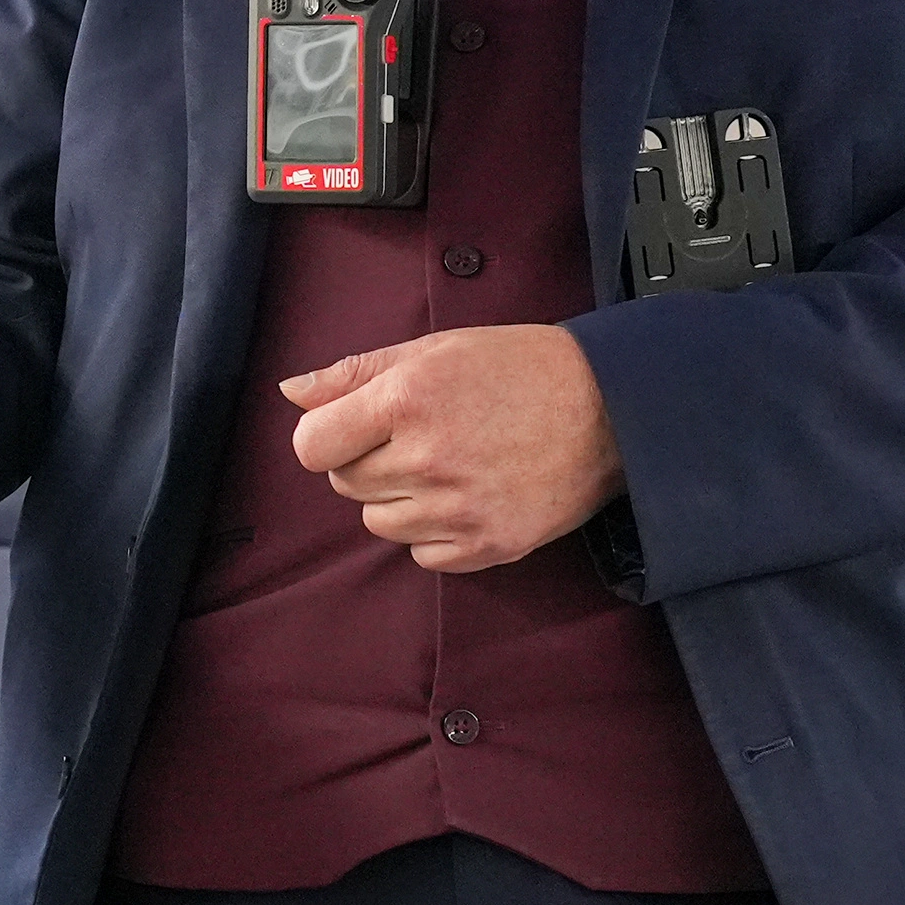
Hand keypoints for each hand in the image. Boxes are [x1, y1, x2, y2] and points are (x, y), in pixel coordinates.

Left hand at [283, 325, 622, 572]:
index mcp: (406, 401)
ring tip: (448, 464)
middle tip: (419, 436)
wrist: (613, 409)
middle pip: (345, 484)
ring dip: (400, 498)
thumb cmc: (519, 369)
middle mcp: (427, 458)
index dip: (326, 436)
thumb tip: (291, 392)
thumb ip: (354, 373)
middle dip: (368, 461)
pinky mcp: (488, 545)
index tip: (353, 427)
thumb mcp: (435, 349)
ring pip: (380, 523)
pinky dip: (435, 532)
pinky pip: (423, 554)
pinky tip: (468, 495)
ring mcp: (458, 508)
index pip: (312, 446)